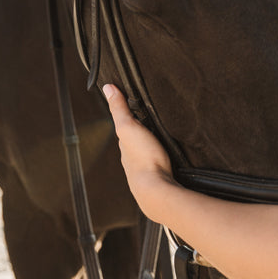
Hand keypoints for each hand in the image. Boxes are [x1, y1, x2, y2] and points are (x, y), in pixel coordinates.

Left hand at [102, 84, 177, 215]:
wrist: (157, 191)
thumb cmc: (143, 159)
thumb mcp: (129, 127)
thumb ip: (119, 109)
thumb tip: (107, 88)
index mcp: (125, 147)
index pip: (126, 129)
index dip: (130, 119)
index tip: (136, 109)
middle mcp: (132, 160)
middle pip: (137, 143)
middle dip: (143, 134)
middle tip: (153, 123)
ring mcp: (145, 171)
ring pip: (148, 155)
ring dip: (153, 148)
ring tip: (163, 139)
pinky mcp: (160, 179)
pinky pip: (160, 165)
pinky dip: (162, 160)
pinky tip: (170, 158)